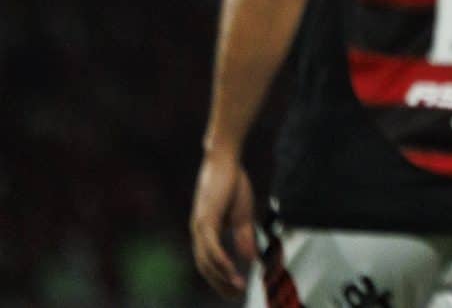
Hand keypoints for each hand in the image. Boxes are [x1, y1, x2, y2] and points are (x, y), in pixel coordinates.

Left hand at [190, 148, 255, 299]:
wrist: (226, 160)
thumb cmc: (233, 184)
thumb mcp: (243, 215)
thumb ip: (244, 237)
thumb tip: (251, 259)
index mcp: (205, 231)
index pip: (209, 262)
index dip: (221, 278)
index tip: (235, 289)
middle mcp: (198, 232)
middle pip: (205, 267)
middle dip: (220, 283)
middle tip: (235, 295)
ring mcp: (200, 226)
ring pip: (207, 260)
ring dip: (221, 276)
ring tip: (236, 287)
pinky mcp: (206, 219)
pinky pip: (211, 246)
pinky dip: (220, 260)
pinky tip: (230, 270)